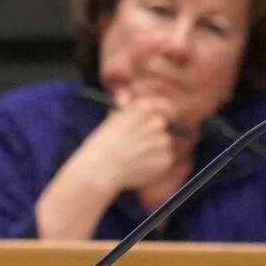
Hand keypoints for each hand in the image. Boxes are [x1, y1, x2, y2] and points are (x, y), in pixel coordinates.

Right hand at [68, 92, 187, 195]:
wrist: (100, 171)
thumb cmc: (101, 145)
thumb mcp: (110, 120)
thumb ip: (123, 106)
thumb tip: (125, 94)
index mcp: (142, 110)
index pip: (162, 105)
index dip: (163, 109)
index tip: (164, 114)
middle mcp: (156, 123)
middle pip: (160, 125)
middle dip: (151, 133)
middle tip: (136, 143)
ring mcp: (162, 143)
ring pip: (163, 143)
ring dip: (153, 149)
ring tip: (134, 157)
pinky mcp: (165, 160)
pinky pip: (165, 158)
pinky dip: (155, 163)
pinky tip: (138, 166)